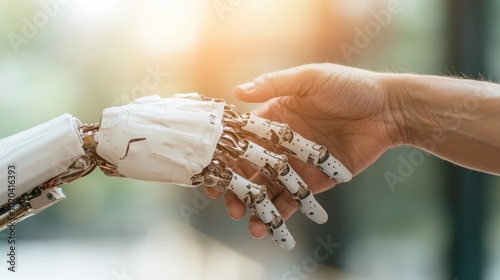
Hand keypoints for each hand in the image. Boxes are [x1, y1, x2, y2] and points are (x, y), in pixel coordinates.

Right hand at [217, 63, 402, 238]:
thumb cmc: (349, 86)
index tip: (211, 173)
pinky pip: (294, 200)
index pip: (242, 140)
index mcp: (274, 117)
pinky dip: (281, 214)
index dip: (225, 157)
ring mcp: (297, 164)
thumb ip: (274, 84)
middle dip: (237, 188)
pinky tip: (269, 229)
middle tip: (229, 207)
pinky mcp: (315, 181)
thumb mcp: (310, 78)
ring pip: (269, 189)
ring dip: (256, 207)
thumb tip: (236, 91)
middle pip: (250, 170)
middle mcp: (281, 143)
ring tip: (249, 224)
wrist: (389, 110)